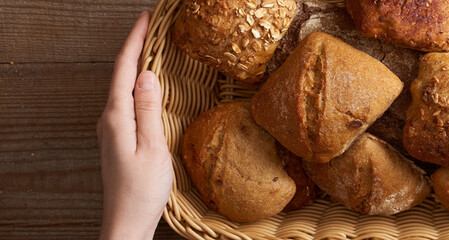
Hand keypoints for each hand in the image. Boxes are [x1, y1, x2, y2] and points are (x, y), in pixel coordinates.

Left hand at [97, 11, 172, 238]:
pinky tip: (148, 87)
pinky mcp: (118, 139)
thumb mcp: (152, 146)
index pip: (124, 68)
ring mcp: (111, 130)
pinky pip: (126, 103)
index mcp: (116, 117)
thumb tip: (146, 75)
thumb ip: (148, 108)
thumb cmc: (142, 190)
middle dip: (135, 48)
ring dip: (136, 66)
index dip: (134, 40)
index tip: (145, 19)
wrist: (127, 222)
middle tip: (151, 27)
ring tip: (151, 50)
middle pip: (120, 74)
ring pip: (123, 88)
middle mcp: (109, 120)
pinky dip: (137, 87)